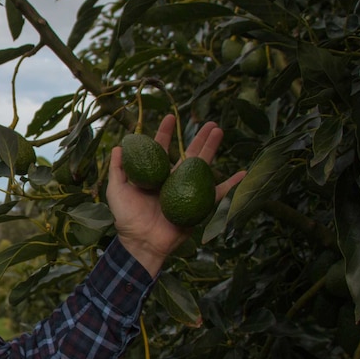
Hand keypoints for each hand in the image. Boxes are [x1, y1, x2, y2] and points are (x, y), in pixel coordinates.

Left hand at [106, 115, 245, 276]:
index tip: (170, 116)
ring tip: (220, 131)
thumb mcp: (117, 190)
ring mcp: (186, 191)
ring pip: (202, 166)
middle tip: (209, 121)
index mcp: (154, 175)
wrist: (142, 242)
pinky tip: (242, 172)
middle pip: (188, 154)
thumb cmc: (126, 218)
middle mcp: (172, 180)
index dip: (165, 133)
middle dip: (198, 137)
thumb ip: (117, 169)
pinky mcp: (198, 206)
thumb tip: (119, 146)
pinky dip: (231, 185)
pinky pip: (218, 194)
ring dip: (212, 149)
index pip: (161, 149)